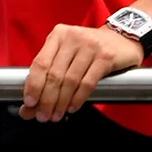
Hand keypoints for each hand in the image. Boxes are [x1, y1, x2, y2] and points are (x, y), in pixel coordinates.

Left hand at [21, 24, 142, 122]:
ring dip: (61, 102)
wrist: (123, 38)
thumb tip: (28, 108)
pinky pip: (87, 83)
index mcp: (59, 35)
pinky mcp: (106, 56)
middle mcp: (73, 37)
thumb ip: (47, 78)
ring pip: (70, 80)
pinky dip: (78, 98)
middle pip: (54, 74)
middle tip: (43, 116)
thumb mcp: (66, 56)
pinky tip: (72, 107)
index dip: (33, 86)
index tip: (29, 104)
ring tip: (57, 115)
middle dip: (47, 100)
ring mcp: (91, 46)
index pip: (40, 63)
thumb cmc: (90, 49)